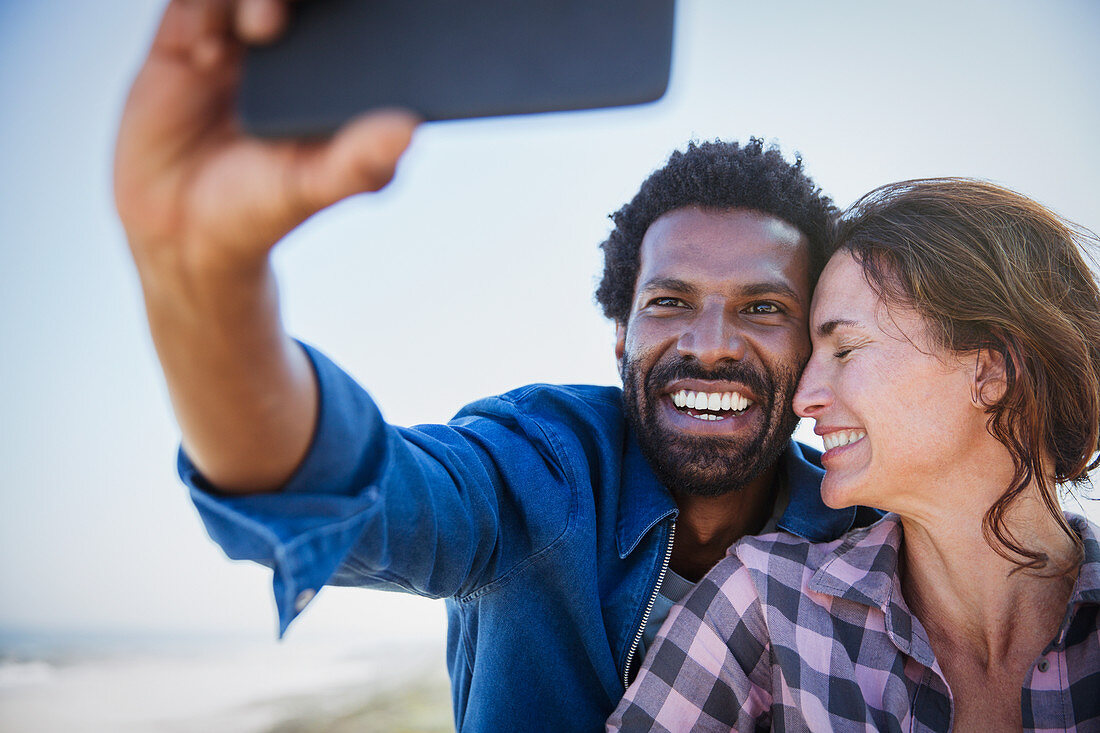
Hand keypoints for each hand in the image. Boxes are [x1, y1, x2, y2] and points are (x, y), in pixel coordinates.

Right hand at [115, 0, 419, 275]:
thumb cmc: (262, 208)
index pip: (360, 16)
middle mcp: (294, 44)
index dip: (368, 10)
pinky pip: (193, 1)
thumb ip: (361, 160)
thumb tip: (410, 129)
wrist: (182, 228)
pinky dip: (202, 11)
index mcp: (338, 71)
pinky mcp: (186, 37)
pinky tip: (206, 50)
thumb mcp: (315, 188)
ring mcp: (239, 38)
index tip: (379, 6)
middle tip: (292, 18)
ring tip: (262, 30)